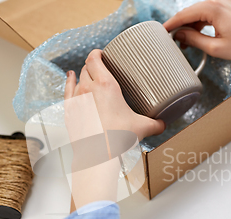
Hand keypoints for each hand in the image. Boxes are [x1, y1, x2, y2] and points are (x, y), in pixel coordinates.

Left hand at [64, 49, 164, 212]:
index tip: (102, 53)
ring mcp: (76, 99)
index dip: (97, 53)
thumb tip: (163, 123)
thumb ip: (155, 124)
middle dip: (93, 65)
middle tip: (101, 66)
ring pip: (77, 77)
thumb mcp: (142, 128)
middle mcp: (88, 88)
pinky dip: (69, 82)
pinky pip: (67, 90)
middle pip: (87, 67)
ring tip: (86, 71)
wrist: (98, 154)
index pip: (95, 59)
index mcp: (106, 85)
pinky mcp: (69, 111)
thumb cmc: (118, 138)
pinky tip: (70, 78)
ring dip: (82, 73)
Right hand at [163, 0, 230, 72]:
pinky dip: (200, 24)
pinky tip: (196, 36)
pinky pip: (208, 13)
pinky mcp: (228, 9)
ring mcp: (224, 4)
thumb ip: (194, 40)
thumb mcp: (215, 48)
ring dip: (190, 25)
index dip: (172, 23)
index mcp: (215, 9)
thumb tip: (179, 35)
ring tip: (184, 42)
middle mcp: (219, 2)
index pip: (185, 13)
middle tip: (171, 39)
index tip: (162, 30)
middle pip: (191, 11)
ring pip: (198, 12)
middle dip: (180, 25)